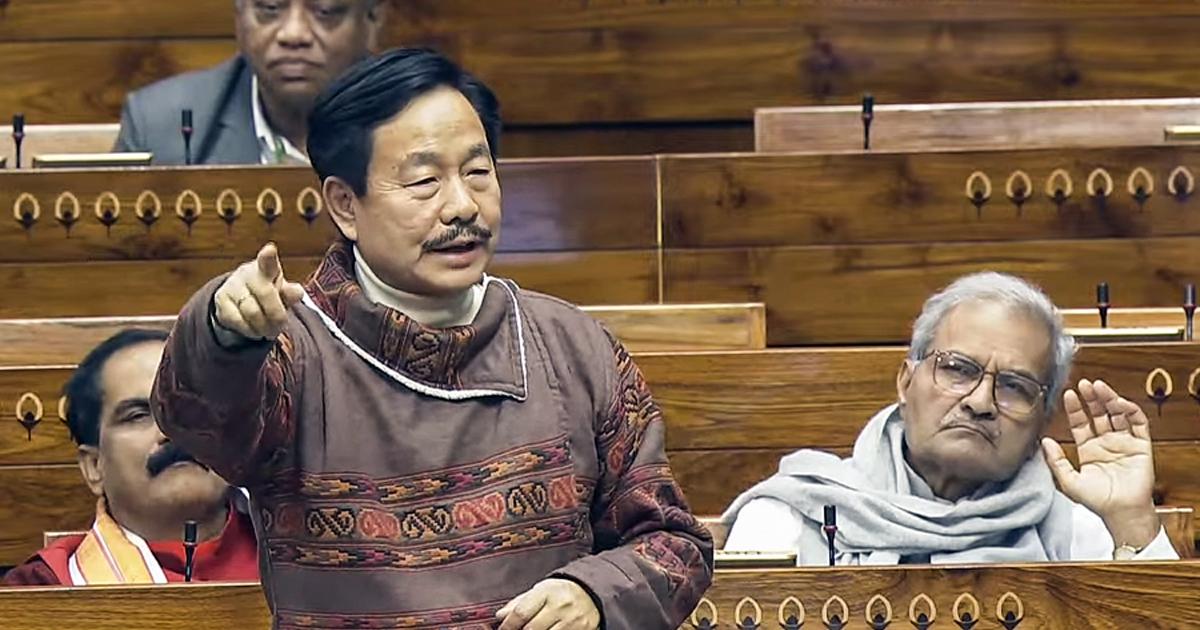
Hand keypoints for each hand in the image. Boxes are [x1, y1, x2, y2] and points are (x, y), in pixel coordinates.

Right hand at [213, 243, 305, 340]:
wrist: (240, 299)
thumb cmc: (268, 292)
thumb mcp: (283, 292)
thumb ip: (291, 293)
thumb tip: (296, 293)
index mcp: (266, 267)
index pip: (267, 260)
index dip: (268, 256)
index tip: (270, 250)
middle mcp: (247, 273)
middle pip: (265, 294)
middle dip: (276, 316)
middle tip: (281, 327)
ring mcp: (232, 285)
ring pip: (252, 312)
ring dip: (264, 327)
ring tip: (269, 332)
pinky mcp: (220, 300)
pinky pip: (238, 321)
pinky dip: (250, 331)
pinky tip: (255, 331)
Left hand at [495, 578, 599, 629]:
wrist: (591, 592)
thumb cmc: (560, 592)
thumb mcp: (540, 590)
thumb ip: (519, 603)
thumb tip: (500, 616)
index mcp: (547, 591)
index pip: (521, 612)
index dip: (508, 625)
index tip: (503, 629)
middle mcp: (561, 606)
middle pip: (532, 629)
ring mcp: (572, 621)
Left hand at [1042, 378, 1159, 547]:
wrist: (1121, 512)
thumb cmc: (1097, 501)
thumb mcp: (1068, 480)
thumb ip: (1056, 461)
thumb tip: (1044, 441)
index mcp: (1088, 449)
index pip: (1080, 423)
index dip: (1075, 408)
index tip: (1069, 394)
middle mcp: (1106, 443)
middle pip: (1099, 414)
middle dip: (1092, 398)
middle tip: (1085, 383)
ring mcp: (1124, 443)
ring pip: (1118, 414)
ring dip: (1110, 399)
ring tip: (1100, 387)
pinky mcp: (1141, 446)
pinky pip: (1138, 424)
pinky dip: (1131, 411)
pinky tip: (1119, 403)